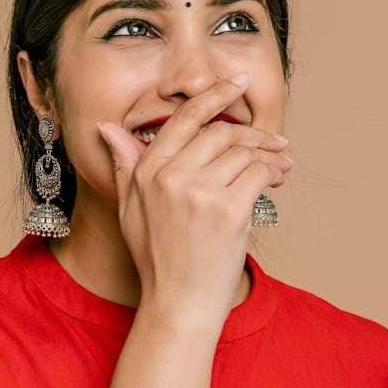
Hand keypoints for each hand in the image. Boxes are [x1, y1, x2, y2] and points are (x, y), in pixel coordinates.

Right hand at [98, 76, 291, 324]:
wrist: (179, 305)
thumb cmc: (157, 260)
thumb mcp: (129, 210)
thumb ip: (124, 166)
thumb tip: (107, 128)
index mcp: (147, 172)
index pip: (184, 119)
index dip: (215, 95)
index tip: (238, 82)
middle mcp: (170, 176)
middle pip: (220, 132)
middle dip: (251, 133)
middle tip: (272, 141)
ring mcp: (200, 192)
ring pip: (244, 151)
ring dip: (268, 155)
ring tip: (280, 166)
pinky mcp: (228, 210)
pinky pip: (258, 173)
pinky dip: (273, 173)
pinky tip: (276, 181)